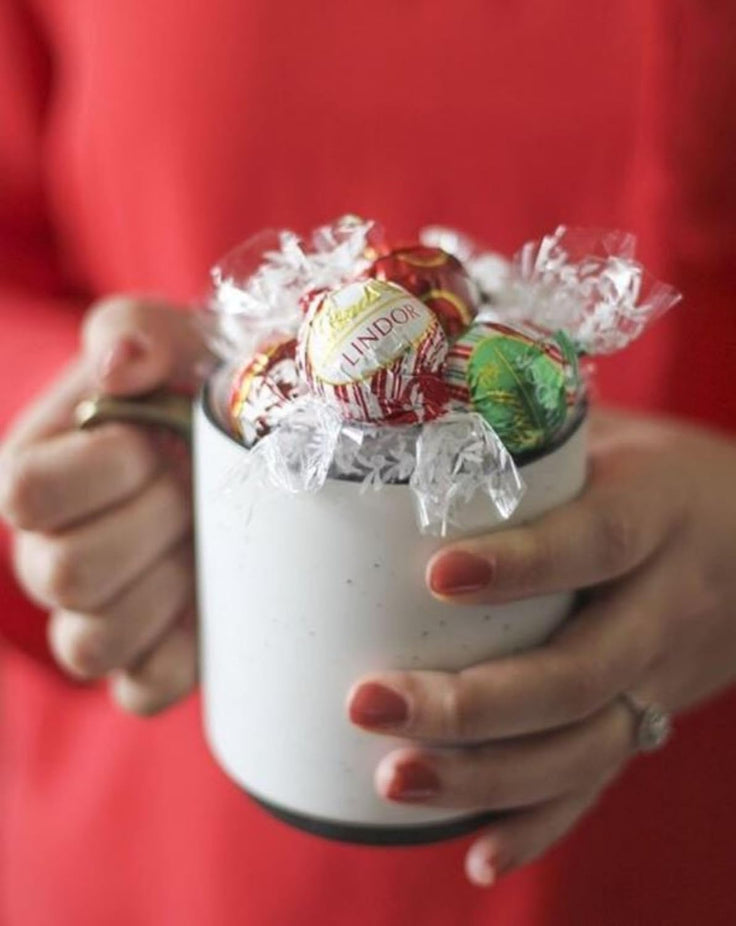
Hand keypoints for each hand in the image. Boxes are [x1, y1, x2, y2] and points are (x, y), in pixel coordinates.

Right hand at [0, 297, 207, 714]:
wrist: (232, 445)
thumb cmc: (189, 392)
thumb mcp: (168, 341)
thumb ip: (135, 333)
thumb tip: (121, 368)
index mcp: (34, 478)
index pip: (25, 495)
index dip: (106, 469)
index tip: (157, 440)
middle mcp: (48, 555)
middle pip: (67, 575)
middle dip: (154, 522)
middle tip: (193, 490)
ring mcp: (92, 616)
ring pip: (94, 645)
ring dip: (167, 585)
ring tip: (202, 540)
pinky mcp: (147, 660)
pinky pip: (143, 689)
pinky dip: (183, 651)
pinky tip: (210, 596)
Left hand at [347, 409, 735, 886]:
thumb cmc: (668, 476)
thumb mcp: (619, 437)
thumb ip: (534, 430)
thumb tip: (419, 400)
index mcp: (659, 515)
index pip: (596, 544)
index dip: (523, 563)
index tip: (437, 575)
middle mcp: (666, 605)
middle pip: (578, 672)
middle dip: (472, 702)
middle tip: (369, 702)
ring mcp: (662, 675)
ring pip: (582, 744)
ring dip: (486, 775)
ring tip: (393, 779)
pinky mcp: (650, 717)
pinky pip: (599, 781)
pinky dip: (539, 824)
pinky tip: (475, 855)